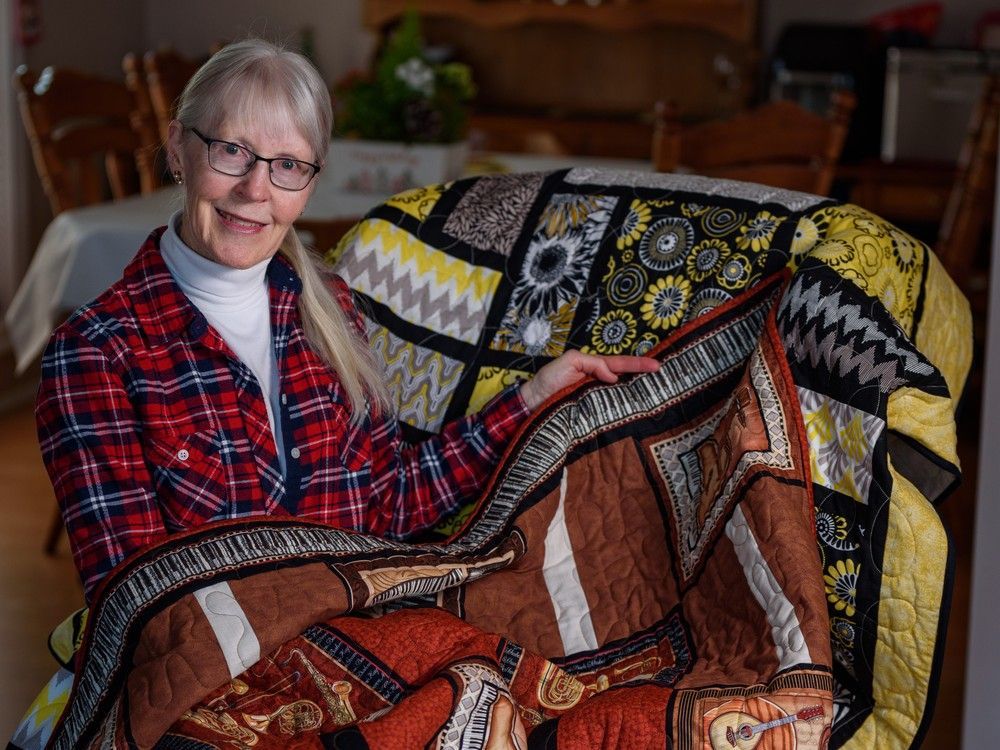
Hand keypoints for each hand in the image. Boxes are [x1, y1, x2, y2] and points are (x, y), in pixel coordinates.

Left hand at [518, 350, 659, 411]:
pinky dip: (624, 413)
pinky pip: (610, 413)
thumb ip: (592, 363)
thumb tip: (613, 376)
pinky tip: (636, 415)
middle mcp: (599, 384)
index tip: (657, 366)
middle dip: (644, 379)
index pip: (620, 365)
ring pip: (621, 397)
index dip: (638, 364)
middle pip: (626, 380)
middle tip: (665, 379)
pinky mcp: (592, 416)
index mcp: (595, 369)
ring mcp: (596, 401)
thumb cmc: (549, 380)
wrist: (533, 403)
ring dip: (638, 396)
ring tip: (658, 396)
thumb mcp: (569, 361)